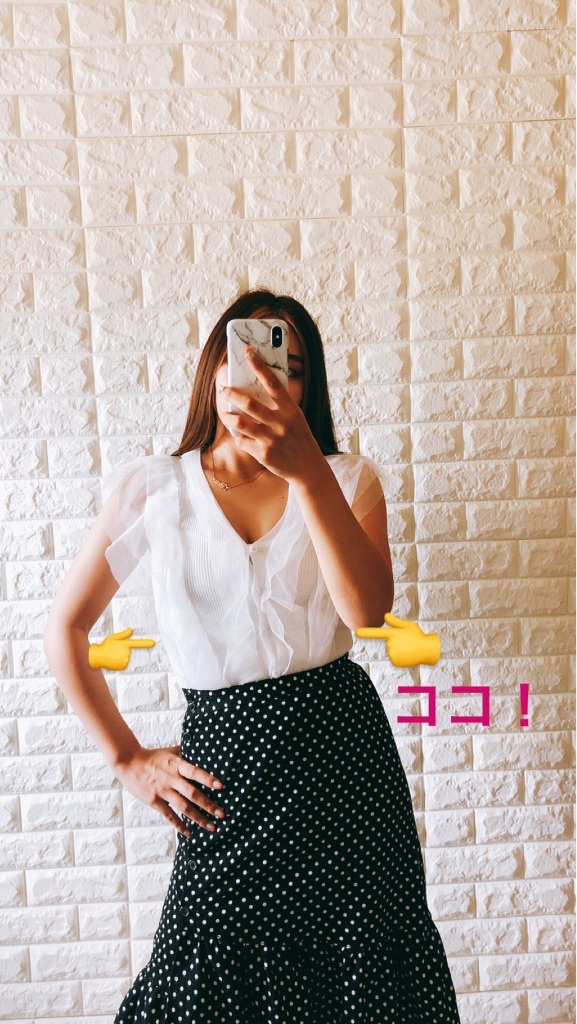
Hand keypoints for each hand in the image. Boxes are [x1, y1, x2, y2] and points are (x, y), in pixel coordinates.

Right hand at [89, 627, 155, 670]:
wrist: (97, 657)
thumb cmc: (105, 646)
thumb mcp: (113, 638)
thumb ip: (123, 634)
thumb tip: (131, 630)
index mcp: (125, 644)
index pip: (137, 643)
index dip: (146, 643)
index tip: (154, 643)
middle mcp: (127, 652)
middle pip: (129, 651)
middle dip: (122, 651)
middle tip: (113, 651)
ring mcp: (126, 660)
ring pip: (126, 658)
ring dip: (120, 657)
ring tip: (112, 656)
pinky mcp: (124, 666)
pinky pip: (124, 664)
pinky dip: (120, 663)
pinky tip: (113, 661)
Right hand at [113, 745, 225, 836]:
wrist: (129, 763)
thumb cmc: (153, 756)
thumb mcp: (171, 751)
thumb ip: (186, 752)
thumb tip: (204, 748)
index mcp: (176, 764)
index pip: (195, 772)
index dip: (208, 779)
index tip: (221, 787)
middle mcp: (171, 778)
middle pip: (192, 794)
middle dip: (209, 805)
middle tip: (222, 814)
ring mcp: (163, 791)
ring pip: (184, 807)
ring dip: (199, 818)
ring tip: (212, 827)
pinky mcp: (154, 801)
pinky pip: (169, 816)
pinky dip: (180, 825)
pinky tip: (190, 833)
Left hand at [220, 347, 322, 482]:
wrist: (308, 467)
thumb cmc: (298, 437)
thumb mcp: (295, 417)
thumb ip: (279, 405)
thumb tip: (256, 388)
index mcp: (291, 409)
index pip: (273, 383)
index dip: (259, 366)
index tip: (248, 352)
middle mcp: (281, 423)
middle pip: (250, 404)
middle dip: (232, 394)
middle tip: (224, 389)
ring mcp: (272, 439)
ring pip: (240, 423)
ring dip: (229, 417)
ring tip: (226, 413)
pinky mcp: (264, 454)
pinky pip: (242, 441)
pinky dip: (239, 438)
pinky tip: (242, 437)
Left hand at [356, 613, 440, 667]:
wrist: (427, 650)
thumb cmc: (418, 636)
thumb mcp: (408, 626)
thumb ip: (395, 622)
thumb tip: (385, 615)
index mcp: (393, 633)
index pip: (377, 633)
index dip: (365, 632)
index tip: (356, 632)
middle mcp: (390, 643)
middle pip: (388, 642)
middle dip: (396, 642)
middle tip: (407, 642)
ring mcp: (392, 653)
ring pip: (391, 651)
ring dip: (398, 650)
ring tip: (408, 648)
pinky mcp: (394, 661)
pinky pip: (393, 658)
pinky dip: (399, 657)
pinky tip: (407, 655)